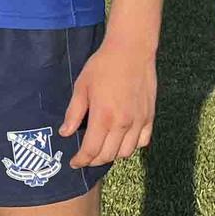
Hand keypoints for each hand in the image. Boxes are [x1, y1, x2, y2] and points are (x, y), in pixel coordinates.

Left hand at [60, 37, 154, 167]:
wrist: (131, 52)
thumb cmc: (102, 67)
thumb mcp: (81, 88)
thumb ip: (74, 113)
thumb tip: (65, 133)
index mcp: (104, 117)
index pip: (92, 150)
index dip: (81, 160)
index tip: (74, 163)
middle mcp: (123, 124)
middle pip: (109, 155)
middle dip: (94, 160)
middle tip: (85, 157)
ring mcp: (139, 122)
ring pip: (126, 152)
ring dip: (112, 155)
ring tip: (102, 149)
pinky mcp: (150, 117)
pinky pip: (142, 142)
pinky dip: (131, 147)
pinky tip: (121, 141)